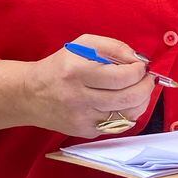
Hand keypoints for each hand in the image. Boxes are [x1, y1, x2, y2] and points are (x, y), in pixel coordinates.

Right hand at [24, 35, 152, 138]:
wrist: (30, 95)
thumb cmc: (61, 66)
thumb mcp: (82, 46)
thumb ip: (113, 47)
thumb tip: (138, 59)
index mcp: (77, 72)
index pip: (121, 76)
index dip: (139, 71)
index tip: (141, 66)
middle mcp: (79, 97)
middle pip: (128, 98)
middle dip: (146, 87)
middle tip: (147, 79)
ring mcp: (82, 118)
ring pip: (128, 115)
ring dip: (142, 101)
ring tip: (139, 90)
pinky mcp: (85, 132)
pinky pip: (118, 125)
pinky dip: (127, 113)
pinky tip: (123, 103)